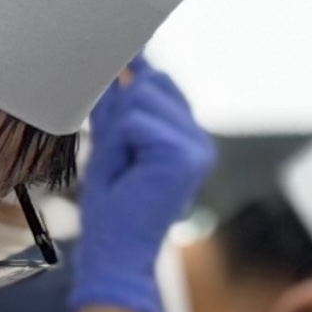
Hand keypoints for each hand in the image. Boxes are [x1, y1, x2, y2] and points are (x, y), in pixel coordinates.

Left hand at [65, 60, 213, 311]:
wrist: (116, 252)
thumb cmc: (112, 205)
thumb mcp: (113, 140)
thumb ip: (120, 101)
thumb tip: (122, 59)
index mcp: (187, 135)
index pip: (157, 81)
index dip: (126, 98)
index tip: (120, 140)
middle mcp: (199, 139)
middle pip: (149, 83)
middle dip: (121, 115)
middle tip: (121, 161)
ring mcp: (196, 146)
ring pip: (141, 96)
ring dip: (118, 132)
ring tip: (125, 168)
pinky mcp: (184, 155)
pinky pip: (134, 121)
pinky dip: (118, 145)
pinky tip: (129, 175)